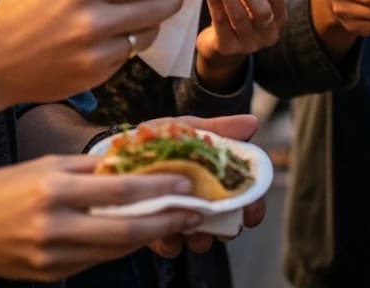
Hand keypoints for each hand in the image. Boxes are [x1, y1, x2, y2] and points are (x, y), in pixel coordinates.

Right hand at [0, 0, 184, 110]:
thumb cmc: (20, 13)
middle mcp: (95, 20)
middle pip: (160, 6)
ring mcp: (97, 53)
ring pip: (149, 33)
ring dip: (153, 22)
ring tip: (143, 14)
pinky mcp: (96, 76)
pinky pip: (128, 55)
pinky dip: (127, 44)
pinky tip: (114, 37)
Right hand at [0, 155, 202, 281]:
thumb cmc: (5, 189)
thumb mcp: (47, 164)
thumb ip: (91, 166)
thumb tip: (133, 160)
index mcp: (55, 189)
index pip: (118, 192)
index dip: (156, 189)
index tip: (184, 184)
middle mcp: (55, 226)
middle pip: (123, 230)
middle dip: (165, 221)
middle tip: (195, 212)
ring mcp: (52, 256)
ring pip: (113, 249)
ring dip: (150, 236)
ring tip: (177, 222)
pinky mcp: (51, 275)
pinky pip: (96, 260)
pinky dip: (121, 247)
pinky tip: (141, 234)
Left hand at [142, 114, 264, 257]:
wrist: (116, 151)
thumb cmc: (159, 138)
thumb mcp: (188, 128)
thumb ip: (219, 129)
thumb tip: (253, 122)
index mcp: (215, 176)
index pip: (245, 196)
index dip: (253, 206)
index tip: (251, 213)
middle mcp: (202, 200)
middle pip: (227, 223)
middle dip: (225, 229)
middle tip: (218, 227)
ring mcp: (180, 216)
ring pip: (200, 239)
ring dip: (198, 238)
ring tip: (187, 228)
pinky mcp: (156, 231)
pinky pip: (170, 246)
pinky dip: (170, 242)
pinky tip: (162, 230)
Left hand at [195, 0, 286, 89]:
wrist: (221, 46)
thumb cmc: (240, 13)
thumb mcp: (253, 2)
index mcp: (279, 19)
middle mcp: (268, 34)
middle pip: (262, 10)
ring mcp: (248, 44)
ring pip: (239, 16)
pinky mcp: (227, 47)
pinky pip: (220, 22)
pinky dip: (214, 2)